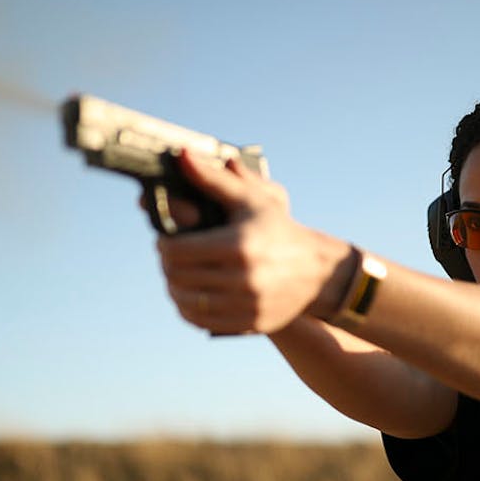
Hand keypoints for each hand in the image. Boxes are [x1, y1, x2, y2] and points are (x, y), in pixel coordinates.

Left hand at [156, 149, 348, 334]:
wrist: (316, 271)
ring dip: (173, 288)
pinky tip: (188, 295)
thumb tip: (182, 156)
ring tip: (176, 275)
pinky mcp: (247, 324)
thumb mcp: (250, 200)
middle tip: (169, 256)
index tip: (164, 239)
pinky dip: (188, 309)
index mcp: (239, 245)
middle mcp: (243, 279)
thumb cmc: (278, 229)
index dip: (164, 244)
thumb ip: (213, 179)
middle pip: (178, 277)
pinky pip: (201, 322)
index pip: (178, 250)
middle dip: (167, 264)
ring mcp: (246, 305)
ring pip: (186, 303)